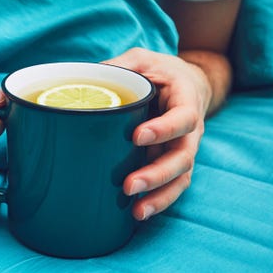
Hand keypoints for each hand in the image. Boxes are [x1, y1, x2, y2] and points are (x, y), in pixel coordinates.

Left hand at [104, 47, 211, 220]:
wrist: (185, 84)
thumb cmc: (161, 71)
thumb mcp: (142, 59)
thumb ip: (120, 66)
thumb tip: (82, 78)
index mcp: (186, 100)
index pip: (182, 118)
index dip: (164, 130)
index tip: (136, 136)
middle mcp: (190, 130)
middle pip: (182, 157)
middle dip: (156, 174)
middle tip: (129, 185)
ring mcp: (183, 149)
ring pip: (180, 178)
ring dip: (159, 196)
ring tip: (136, 211)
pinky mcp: (171, 161)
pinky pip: (172, 186)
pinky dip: (159, 201)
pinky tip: (139, 212)